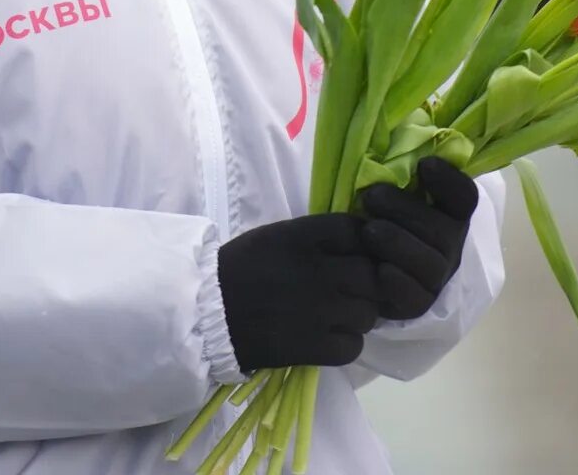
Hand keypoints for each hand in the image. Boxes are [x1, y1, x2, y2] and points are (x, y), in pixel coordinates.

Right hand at [217, 213, 378, 370]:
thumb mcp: (275, 237)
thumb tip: (356, 242)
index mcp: (303, 238)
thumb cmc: (238, 270)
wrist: (205, 315)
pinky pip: (353, 346)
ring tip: (338, 317)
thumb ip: (315, 237)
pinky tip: (329, 339)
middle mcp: (317, 270)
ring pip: (368, 313)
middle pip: (372, 274)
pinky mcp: (314, 346)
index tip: (357, 252)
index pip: (356, 230)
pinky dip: (346, 344)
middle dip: (367, 283)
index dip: (364, 241)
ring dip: (358, 316)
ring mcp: (319, 310)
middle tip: (352, 291)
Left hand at [359, 158, 479, 320]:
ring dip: (397, 242)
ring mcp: (435, 277)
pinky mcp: (416, 305)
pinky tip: (378, 268)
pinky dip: (395, 281)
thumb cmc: (376, 219)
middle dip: (405, 209)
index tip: (424, 165)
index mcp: (448, 214)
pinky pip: (411, 295)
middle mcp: (449, 245)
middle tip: (371, 197)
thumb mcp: (389, 192)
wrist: (359, 269)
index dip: (449, 181)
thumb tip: (399, 137)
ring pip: (428, 261)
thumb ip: (399, 171)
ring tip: (369, 230)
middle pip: (442, 228)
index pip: (464, 197)